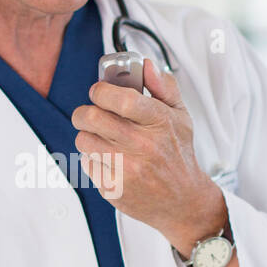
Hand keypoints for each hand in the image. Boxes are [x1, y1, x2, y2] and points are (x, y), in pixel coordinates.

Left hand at [71, 58, 225, 254]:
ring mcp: (126, 170)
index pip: (120, 98)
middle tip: (90, 113)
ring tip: (102, 137)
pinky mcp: (113, 188)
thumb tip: (146, 64)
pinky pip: (86, 163)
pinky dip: (93, 158)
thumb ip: (163, 86)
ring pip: (83, 140)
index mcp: (159, 122)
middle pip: (91, 117)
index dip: (101, 90)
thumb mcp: (180, 116)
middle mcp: (142, 146)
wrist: (183, 201)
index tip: (99, 91)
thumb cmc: (178, 154)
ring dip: (88, 135)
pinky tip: (109, 159)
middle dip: (85, 112)